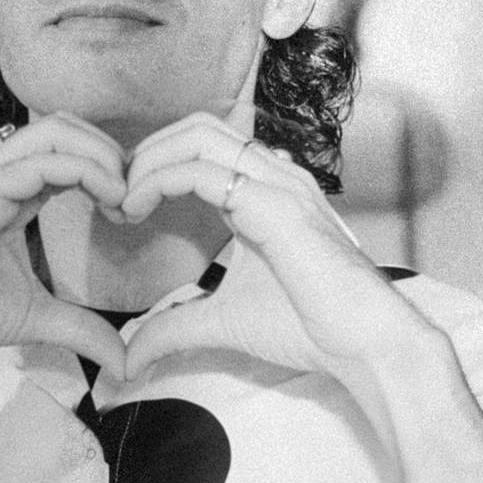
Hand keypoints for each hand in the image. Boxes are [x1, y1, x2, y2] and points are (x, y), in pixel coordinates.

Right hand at [0, 113, 129, 378]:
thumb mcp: (31, 317)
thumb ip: (78, 327)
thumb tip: (125, 360)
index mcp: (4, 187)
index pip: (66, 148)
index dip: (108, 167)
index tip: (134, 210)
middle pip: (66, 126)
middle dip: (112, 152)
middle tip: (136, 199)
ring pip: (57, 131)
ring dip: (104, 156)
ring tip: (126, 199)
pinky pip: (42, 162)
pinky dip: (86, 171)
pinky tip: (109, 200)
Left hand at [120, 113, 432, 387]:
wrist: (366, 344)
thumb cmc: (310, 326)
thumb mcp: (223, 322)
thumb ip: (174, 327)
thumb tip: (128, 356)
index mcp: (265, 190)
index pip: (202, 145)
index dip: (156, 164)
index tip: (125, 206)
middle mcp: (273, 174)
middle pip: (197, 126)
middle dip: (148, 151)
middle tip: (116, 194)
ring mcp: (277, 183)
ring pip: (198, 136)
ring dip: (149, 160)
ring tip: (123, 199)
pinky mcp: (274, 203)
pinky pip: (204, 171)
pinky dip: (159, 180)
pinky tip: (136, 208)